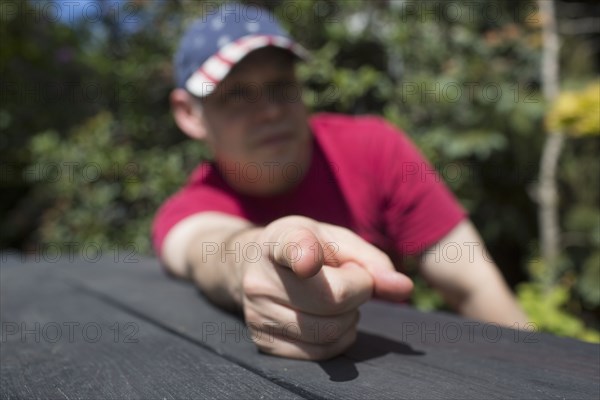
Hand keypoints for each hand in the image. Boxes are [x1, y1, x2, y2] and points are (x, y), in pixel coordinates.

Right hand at [241, 216, 412, 359]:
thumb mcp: (337, 241)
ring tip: (337, 299)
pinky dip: (339, 339)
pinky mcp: (263, 343)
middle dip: (358, 292)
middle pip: (331, 299)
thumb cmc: (307, 249)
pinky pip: (319, 352)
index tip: (309, 262)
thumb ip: (372, 261)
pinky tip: (330, 319)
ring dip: (350, 318)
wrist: (256, 265)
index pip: (290, 248)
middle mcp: (259, 278)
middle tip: (351, 279)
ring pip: (327, 331)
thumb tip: (404, 288)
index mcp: (277, 240)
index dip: (302, 256)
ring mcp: (256, 313)